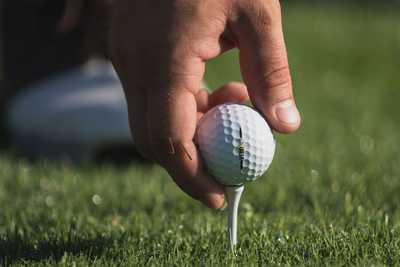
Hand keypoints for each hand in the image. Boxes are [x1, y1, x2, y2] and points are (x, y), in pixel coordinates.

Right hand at [109, 0, 300, 208]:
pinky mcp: (130, 54)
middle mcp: (136, 66)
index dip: (193, 178)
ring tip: (233, 104)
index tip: (222, 196)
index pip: (170, 142)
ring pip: (151, 122)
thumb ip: (272, 73)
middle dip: (189, 166)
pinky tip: (213, 86)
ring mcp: (127, 60)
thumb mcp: (257, 12)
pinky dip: (181, 110)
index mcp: (165, 60)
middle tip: (228, 170)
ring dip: (190, 132)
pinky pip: (151, 100)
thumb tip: (285, 126)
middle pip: (153, 142)